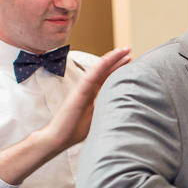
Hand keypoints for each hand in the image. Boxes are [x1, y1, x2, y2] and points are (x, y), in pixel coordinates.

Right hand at [0, 47, 131, 184]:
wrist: (57, 137)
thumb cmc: (74, 130)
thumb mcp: (96, 117)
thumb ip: (105, 108)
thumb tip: (122, 106)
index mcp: (93, 94)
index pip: (108, 78)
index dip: (119, 68)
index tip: (130, 60)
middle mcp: (88, 89)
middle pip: (105, 71)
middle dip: (118, 60)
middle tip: (130, 49)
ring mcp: (83, 89)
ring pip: (99, 69)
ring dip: (112, 58)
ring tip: (124, 50)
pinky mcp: (78, 93)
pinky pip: (90, 77)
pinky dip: (99, 67)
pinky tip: (108, 59)